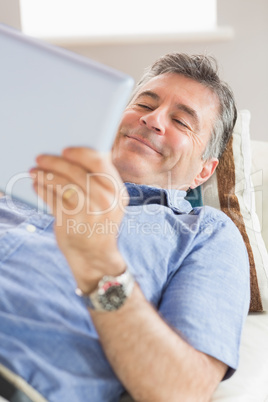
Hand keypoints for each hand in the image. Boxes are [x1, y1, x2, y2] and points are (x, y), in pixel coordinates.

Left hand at [30, 147, 128, 292]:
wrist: (95, 256)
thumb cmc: (99, 223)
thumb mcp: (110, 203)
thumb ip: (99, 181)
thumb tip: (72, 157)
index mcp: (118, 191)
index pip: (100, 162)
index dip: (80, 153)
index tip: (65, 150)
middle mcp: (106, 199)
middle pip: (76, 172)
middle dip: (55, 162)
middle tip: (40, 158)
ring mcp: (88, 211)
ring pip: (62, 184)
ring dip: (45, 175)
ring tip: (34, 172)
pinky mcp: (71, 221)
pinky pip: (52, 198)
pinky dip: (42, 190)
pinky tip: (37, 186)